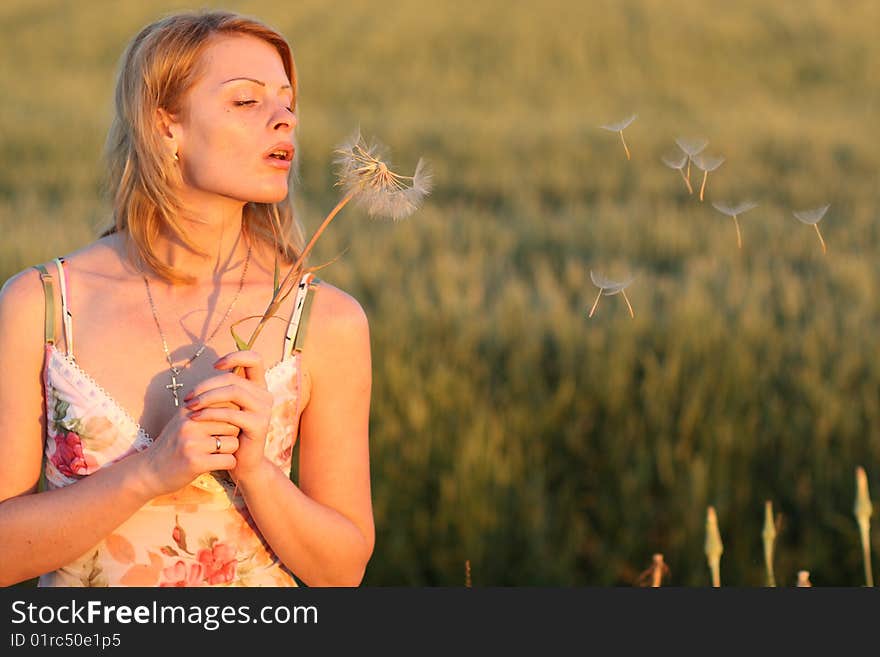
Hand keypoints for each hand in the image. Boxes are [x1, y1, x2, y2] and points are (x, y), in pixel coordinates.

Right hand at [137, 406, 240, 497]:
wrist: (149, 471)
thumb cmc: (173, 444)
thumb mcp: (184, 420)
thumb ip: (205, 408)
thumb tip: (235, 397)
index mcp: (190, 410)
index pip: (227, 405)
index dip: (232, 418)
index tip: (227, 427)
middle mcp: (190, 423)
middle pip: (233, 424)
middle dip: (233, 434)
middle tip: (222, 443)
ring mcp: (192, 443)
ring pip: (234, 443)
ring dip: (231, 451)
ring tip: (218, 453)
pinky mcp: (196, 462)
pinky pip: (229, 460)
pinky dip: (228, 464)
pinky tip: (218, 465)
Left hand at [183, 350, 273, 483]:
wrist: (242, 464)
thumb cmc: (229, 434)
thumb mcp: (226, 409)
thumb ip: (221, 391)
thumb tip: (206, 375)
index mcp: (258, 387)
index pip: (255, 359)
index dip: (235, 356)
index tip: (215, 365)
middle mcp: (265, 395)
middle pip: (234, 377)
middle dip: (206, 385)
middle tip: (188, 397)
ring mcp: (264, 410)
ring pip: (234, 391)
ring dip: (207, 397)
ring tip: (189, 406)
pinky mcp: (259, 425)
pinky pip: (232, 413)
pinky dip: (210, 413)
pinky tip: (195, 418)